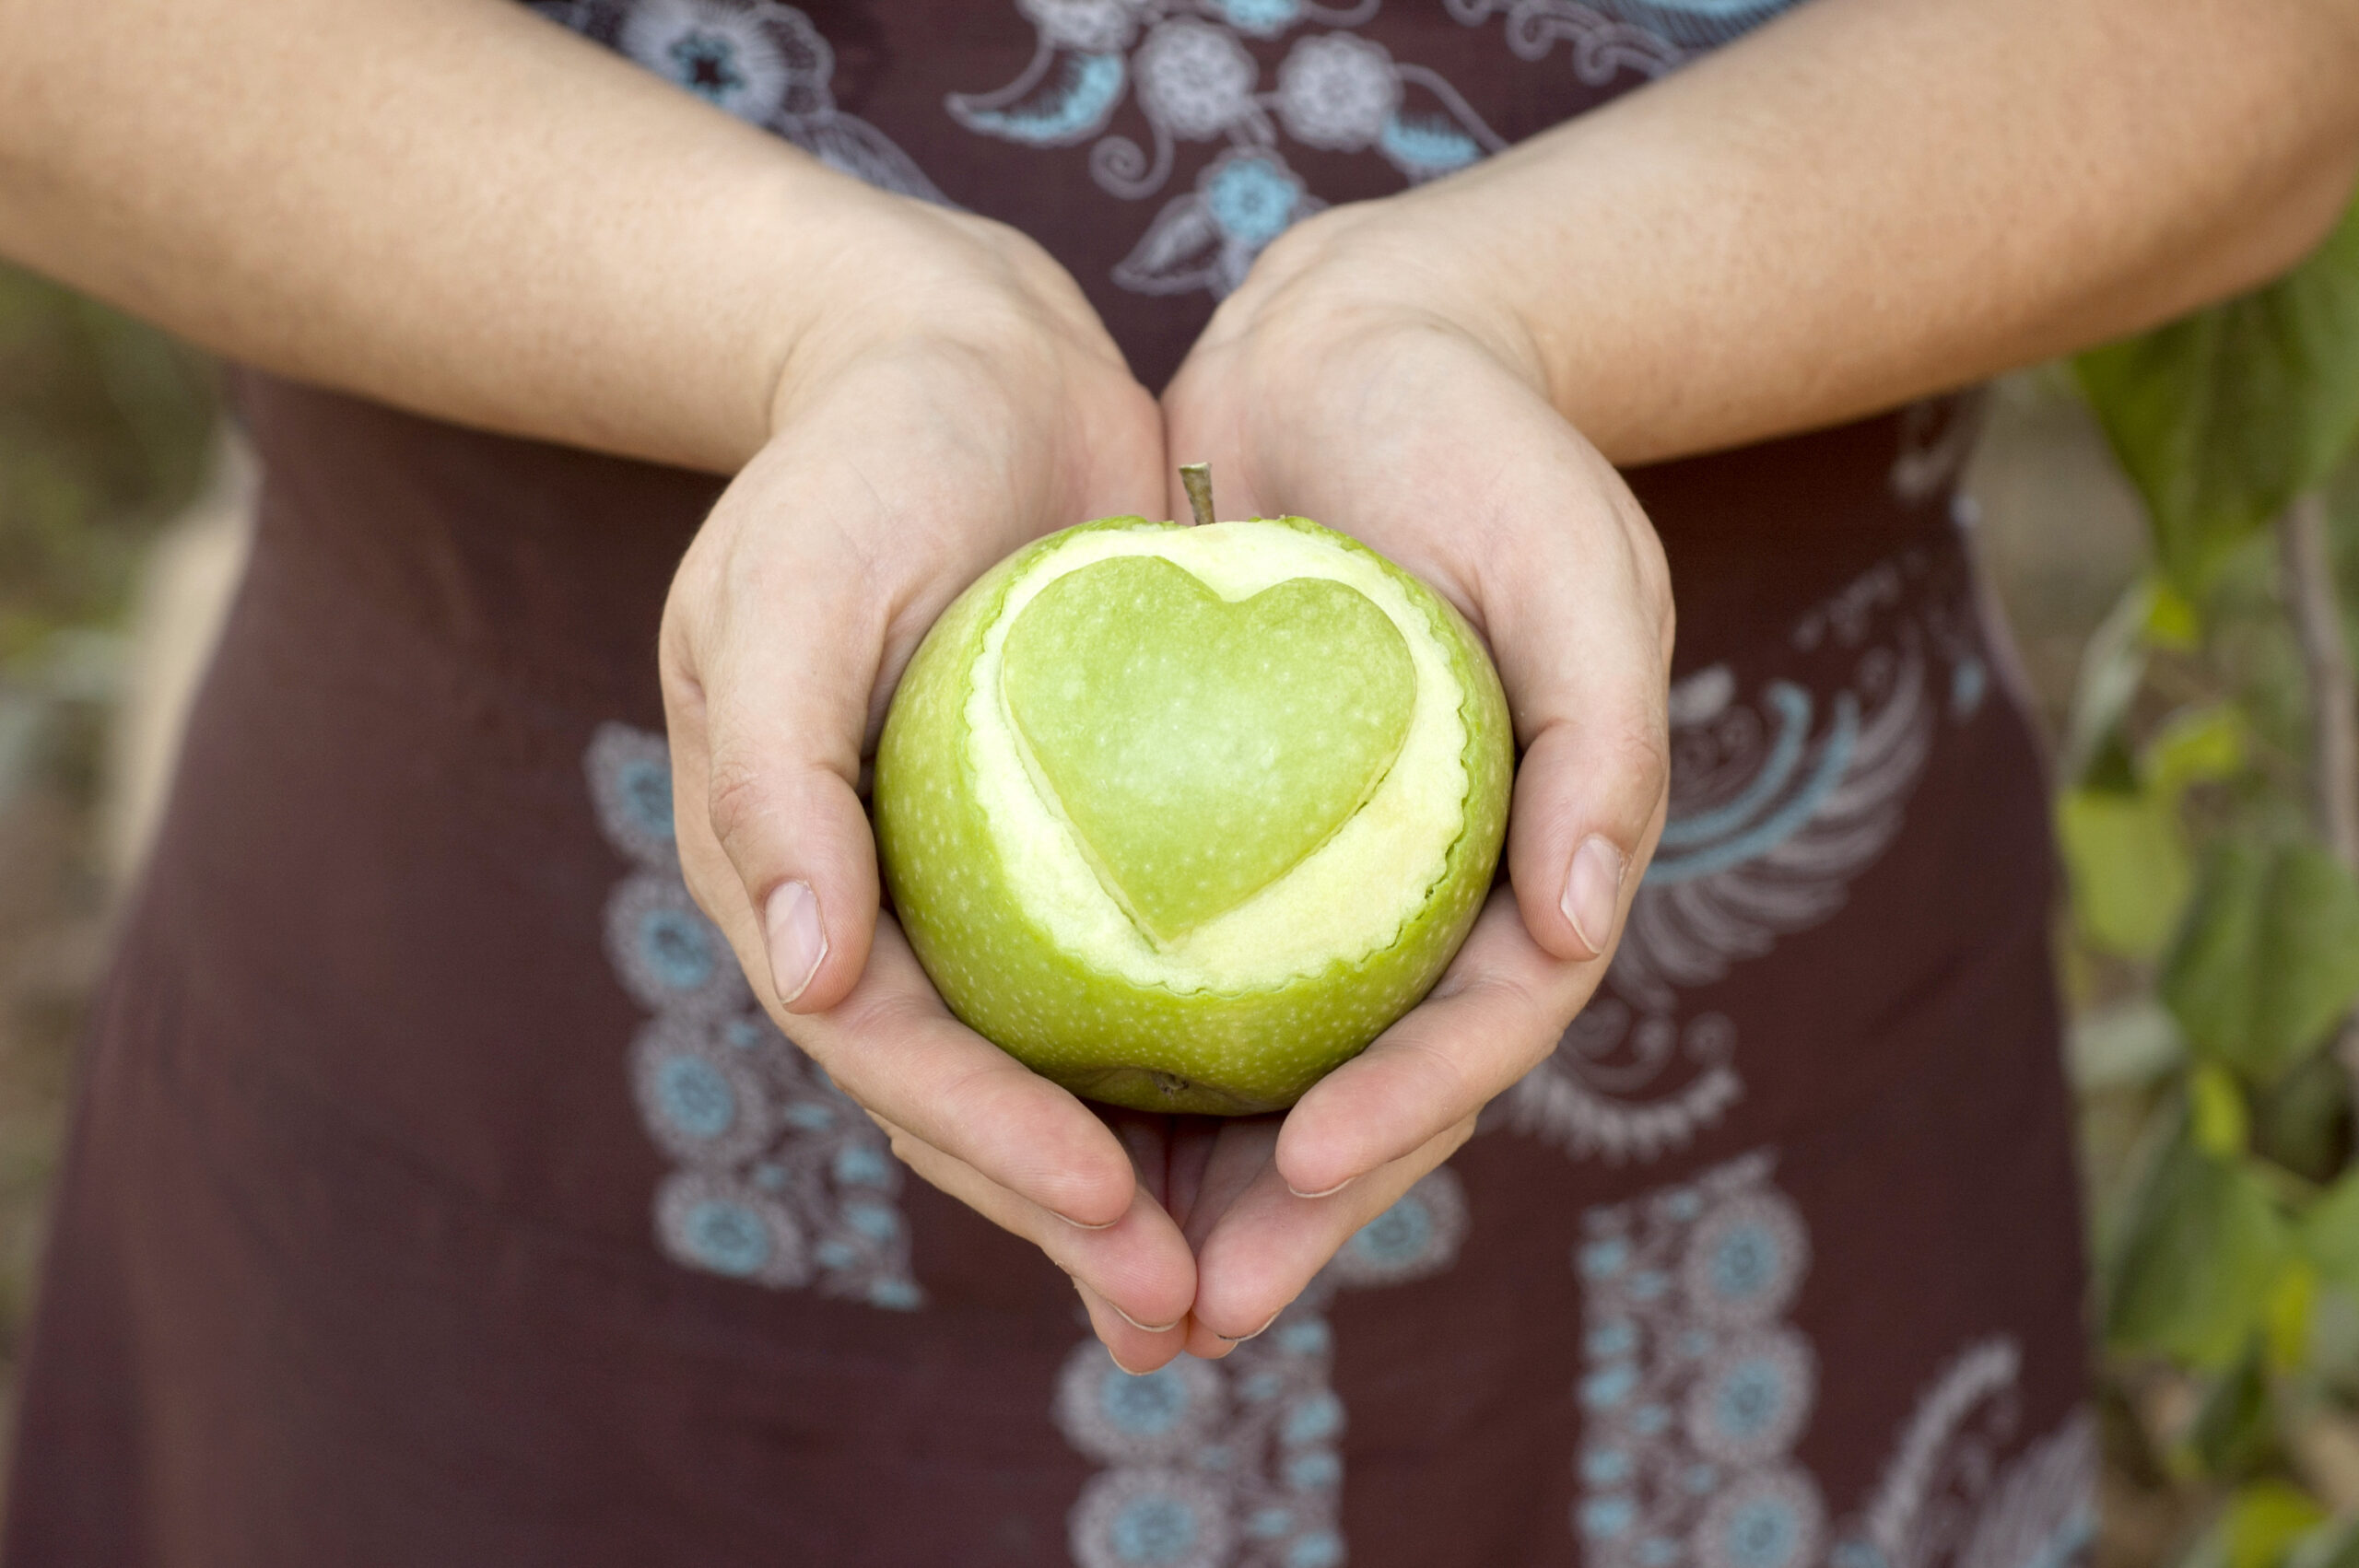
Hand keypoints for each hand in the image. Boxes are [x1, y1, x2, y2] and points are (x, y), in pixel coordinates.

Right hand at [659, 198, 1195, 1367]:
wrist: (961, 364)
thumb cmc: (856, 466)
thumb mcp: (789, 591)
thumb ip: (775, 778)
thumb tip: (814, 974)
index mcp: (794, 880)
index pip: (894, 1047)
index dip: (989, 1142)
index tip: (1108, 1205)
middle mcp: (888, 910)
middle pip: (979, 1100)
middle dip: (1077, 1217)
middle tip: (1194, 1308)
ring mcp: (986, 889)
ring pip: (1067, 1070)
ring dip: (1150, 1184)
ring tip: (1245, 1281)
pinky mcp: (1087, 847)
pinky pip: (1145, 978)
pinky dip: (1203, 1064)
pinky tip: (1298, 1124)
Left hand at [1154, 197, 1674, 1360]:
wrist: (1364, 357)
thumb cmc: (1495, 454)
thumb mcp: (1583, 571)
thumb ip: (1603, 748)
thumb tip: (1583, 928)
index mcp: (1536, 870)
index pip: (1481, 1032)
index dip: (1407, 1116)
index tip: (1310, 1171)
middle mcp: (1428, 904)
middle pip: (1366, 1094)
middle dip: (1288, 1219)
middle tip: (1187, 1313)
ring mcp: (1322, 886)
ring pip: (1259, 1070)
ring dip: (1191, 1186)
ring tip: (1107, 1284)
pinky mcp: (1220, 842)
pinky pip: (1168, 972)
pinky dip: (1117, 1057)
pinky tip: (1033, 1121)